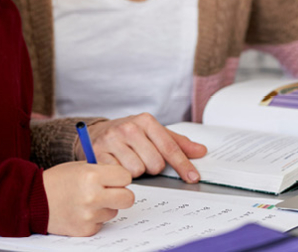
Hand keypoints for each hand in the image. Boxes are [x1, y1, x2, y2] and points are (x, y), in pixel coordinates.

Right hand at [43, 161, 133, 236]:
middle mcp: (92, 196)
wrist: (33, 200)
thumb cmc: (57, 181)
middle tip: (113, 192)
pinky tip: (81, 211)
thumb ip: (103, 171)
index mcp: (92, 176)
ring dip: (105, 207)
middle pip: (128, 199)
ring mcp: (89, 215)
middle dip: (122, 195)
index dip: (121, 177)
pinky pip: (102, 223)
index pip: (126, 177)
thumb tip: (124, 177)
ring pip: (114, 211)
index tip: (114, 178)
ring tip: (87, 201)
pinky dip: (95, 218)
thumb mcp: (81, 166)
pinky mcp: (85, 230)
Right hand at [82, 113, 206, 182]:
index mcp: (145, 120)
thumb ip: (178, 142)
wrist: (96, 132)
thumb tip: (201, 151)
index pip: (169, 147)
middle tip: (144, 160)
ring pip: (137, 171)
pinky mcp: (98, 154)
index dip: (183, 165)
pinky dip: (122, 175)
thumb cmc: (130, 135)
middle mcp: (128, 128)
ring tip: (130, 162)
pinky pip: (119, 175)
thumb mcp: (154, 133)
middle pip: (155, 163)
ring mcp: (112, 140)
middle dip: (153, 167)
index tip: (193, 178)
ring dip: (137, 172)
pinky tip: (119, 166)